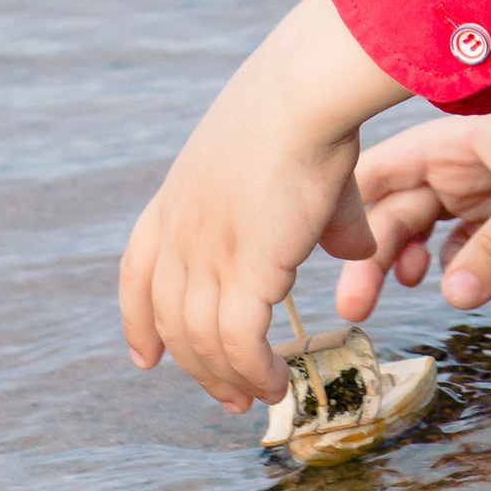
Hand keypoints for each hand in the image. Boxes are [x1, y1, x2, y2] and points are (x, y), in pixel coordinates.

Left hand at [119, 0, 406, 412]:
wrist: (304, 90)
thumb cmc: (308, 109)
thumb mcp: (297, 167)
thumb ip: (325, 217)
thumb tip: (353, 247)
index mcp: (176, 197)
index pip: (138, 271)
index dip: (137, 320)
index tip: (145, 358)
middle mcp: (179, 230)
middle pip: (170, 319)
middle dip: (194, 366)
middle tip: (224, 397)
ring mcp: (205, 251)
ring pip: (202, 340)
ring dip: (227, 379)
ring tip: (257, 400)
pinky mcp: (245, 269)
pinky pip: (240, 343)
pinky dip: (254, 372)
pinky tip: (276, 385)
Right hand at [334, 56, 490, 319]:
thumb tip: (449, 298)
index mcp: (464, 139)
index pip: (386, 166)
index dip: (349, 200)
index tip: (320, 245)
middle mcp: (469, 169)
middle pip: (399, 210)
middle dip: (370, 252)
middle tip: (352, 307)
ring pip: (427, 236)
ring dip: (402, 265)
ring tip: (382, 304)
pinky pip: (467, 255)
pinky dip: (450, 274)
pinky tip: (444, 291)